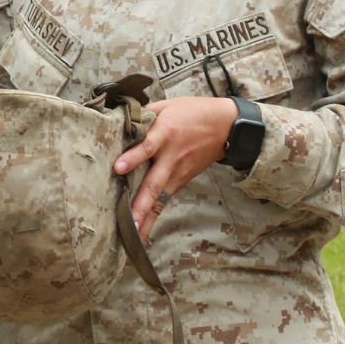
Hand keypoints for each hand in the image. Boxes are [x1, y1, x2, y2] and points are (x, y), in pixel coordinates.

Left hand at [115, 96, 237, 240]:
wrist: (227, 127)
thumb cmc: (193, 112)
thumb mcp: (167, 106)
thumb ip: (143, 114)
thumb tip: (117, 119)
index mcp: (165, 133)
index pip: (147, 146)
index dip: (133, 157)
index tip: (117, 168)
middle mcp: (171, 157)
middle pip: (154, 183)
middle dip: (140, 204)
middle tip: (127, 222)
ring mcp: (177, 172)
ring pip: (159, 198)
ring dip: (146, 218)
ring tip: (134, 238)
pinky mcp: (181, 181)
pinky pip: (164, 200)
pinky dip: (154, 216)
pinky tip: (143, 231)